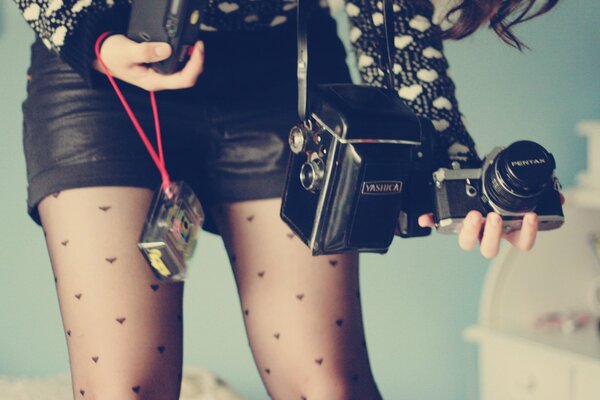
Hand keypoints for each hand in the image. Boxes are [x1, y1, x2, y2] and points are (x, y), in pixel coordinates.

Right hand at [92, 34, 204, 90]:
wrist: (102, 55)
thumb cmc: (111, 56)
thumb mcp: (127, 52)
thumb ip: (146, 52)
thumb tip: (166, 49)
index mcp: (154, 81)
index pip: (183, 80)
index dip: (195, 65)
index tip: (198, 49)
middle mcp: (159, 80)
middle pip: (187, 76)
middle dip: (197, 61)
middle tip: (199, 44)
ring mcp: (160, 75)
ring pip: (184, 71)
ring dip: (192, 59)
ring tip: (195, 44)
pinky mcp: (159, 67)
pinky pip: (177, 64)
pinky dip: (184, 55)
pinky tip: (185, 46)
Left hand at [417, 193, 565, 258]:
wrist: (478, 183)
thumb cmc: (498, 196)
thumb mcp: (519, 196)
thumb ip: (542, 198)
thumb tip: (559, 198)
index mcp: (507, 231)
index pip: (520, 241)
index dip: (526, 233)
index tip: (529, 217)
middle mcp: (487, 234)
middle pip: (489, 248)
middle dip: (493, 233)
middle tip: (494, 217)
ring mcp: (469, 230)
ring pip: (468, 242)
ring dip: (469, 229)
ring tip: (474, 214)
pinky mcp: (450, 221)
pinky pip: (439, 224)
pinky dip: (431, 220)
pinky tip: (425, 218)